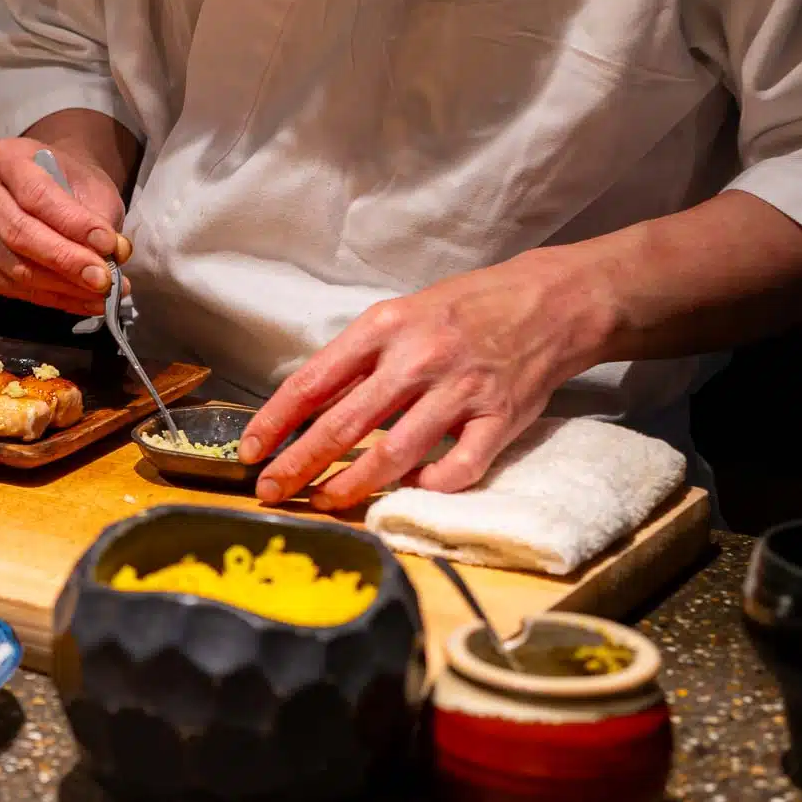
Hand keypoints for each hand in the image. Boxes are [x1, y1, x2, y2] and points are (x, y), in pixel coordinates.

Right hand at [0, 136, 131, 316]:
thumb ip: (99, 217)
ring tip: (103, 294)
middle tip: (103, 278)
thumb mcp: (90, 185)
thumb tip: (112, 257)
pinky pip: (16, 289)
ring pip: (15, 268)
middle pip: (19, 234)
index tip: (109, 243)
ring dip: (64, 287)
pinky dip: (55, 299)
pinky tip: (85, 302)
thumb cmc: (70, 182)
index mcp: (6, 158)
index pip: (36, 195)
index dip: (73, 223)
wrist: (51, 186)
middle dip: (66, 260)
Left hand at [237, 250, 611, 510]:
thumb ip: (358, 361)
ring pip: (393, 455)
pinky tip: (406, 489)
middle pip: (343, 425)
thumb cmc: (464, 310)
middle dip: (299, 464)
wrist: (550, 301)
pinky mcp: (499, 419)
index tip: (251, 450)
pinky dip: (425, 487)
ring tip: (325, 500)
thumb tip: (304, 408)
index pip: (313, 382)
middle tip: (270, 490)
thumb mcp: (400, 316)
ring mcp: (461, 391)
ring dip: (351, 486)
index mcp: (384, 327)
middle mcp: (418, 358)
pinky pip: (456, 470)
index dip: (275, 421)